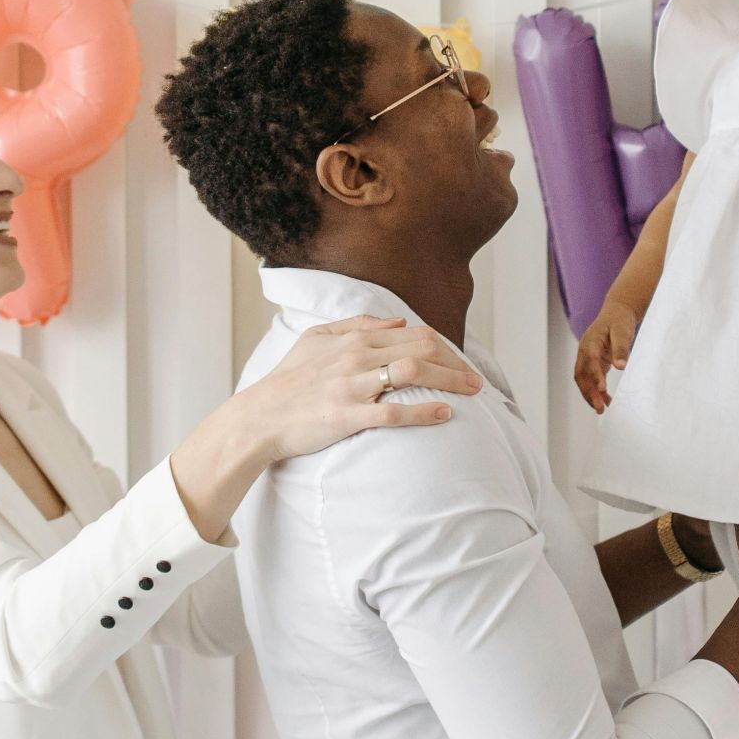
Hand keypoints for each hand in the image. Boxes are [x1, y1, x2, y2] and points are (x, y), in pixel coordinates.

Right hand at [236, 315, 483, 462]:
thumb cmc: (289, 379)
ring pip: (412, 374)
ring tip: (472, 393)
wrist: (261, 416)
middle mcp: (356, 356)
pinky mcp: (347, 416)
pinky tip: (444, 414)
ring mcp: (352, 386)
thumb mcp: (315, 339)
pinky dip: (422, 412)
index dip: (445, 348)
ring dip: (449, 381)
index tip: (462, 364)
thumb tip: (398, 322)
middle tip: (477, 381)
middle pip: (421, 351)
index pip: (413, 335)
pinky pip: (392, 413)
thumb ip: (357, 324)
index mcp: (353, 338)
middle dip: (456, 364)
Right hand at [574, 300, 638, 413]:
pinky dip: (596, 390)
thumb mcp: (623, 331)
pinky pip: (590, 378)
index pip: (590, 361)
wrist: (617, 312)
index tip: (602, 388)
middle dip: (588, 392)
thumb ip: (621, 348)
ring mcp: (587, 357)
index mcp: (591, 342)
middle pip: (581, 375)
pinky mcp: (593, 361)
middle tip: (599, 408)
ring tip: (601, 410)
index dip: (595, 375)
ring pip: (583, 379)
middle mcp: (585, 351)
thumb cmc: (620, 320)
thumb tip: (621, 366)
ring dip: (590, 394)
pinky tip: (606, 400)